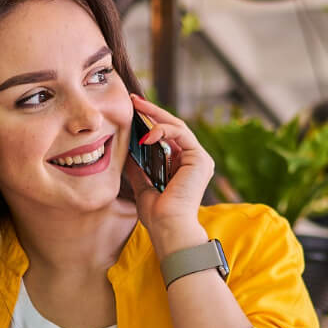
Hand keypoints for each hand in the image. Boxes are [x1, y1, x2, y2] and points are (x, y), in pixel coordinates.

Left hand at [124, 93, 214, 255]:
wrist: (168, 227)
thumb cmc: (157, 215)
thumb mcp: (142, 185)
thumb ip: (139, 168)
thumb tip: (127, 152)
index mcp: (182, 167)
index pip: (167, 137)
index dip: (150, 123)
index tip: (132, 112)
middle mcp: (193, 161)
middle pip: (172, 128)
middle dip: (152, 112)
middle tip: (133, 100)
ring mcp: (199, 159)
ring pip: (177, 127)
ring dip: (155, 116)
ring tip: (136, 110)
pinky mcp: (200, 159)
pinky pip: (181, 134)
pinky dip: (163, 129)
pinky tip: (147, 133)